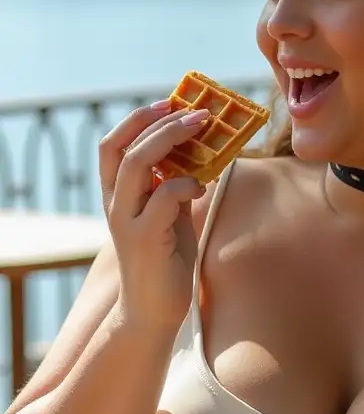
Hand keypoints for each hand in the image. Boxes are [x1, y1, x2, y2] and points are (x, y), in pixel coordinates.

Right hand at [99, 99, 208, 329]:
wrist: (153, 311)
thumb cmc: (165, 260)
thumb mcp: (170, 215)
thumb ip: (175, 185)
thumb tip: (201, 154)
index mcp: (117, 195)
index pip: (112, 144)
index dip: (138, 119)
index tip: (170, 103)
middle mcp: (115, 204)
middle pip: (122, 147)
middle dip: (157, 122)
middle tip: (194, 112)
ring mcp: (127, 221)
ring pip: (136, 165)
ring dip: (170, 141)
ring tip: (200, 129)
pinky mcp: (145, 240)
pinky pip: (163, 198)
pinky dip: (185, 184)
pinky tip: (201, 187)